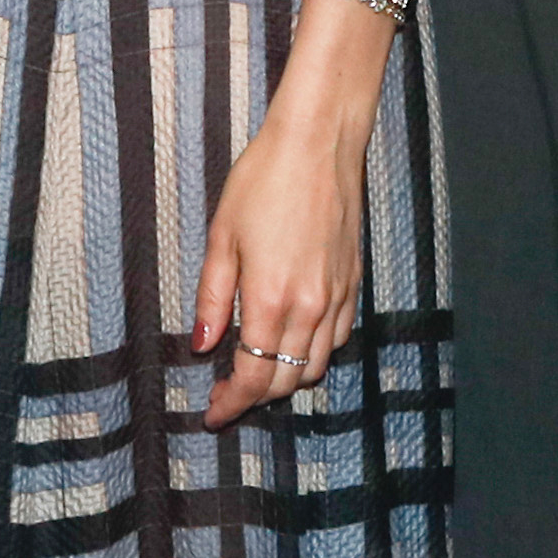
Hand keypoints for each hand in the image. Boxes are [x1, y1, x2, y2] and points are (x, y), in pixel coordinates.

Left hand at [192, 2, 388, 431]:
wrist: (319, 143)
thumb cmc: (264, 180)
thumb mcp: (222, 237)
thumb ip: (213, 297)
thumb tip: (203, 345)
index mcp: (271, 298)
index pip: (253, 376)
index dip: (231, 403)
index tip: (213, 414)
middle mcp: (311, 307)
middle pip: (286, 380)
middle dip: (255, 396)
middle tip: (226, 394)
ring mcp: (338, 297)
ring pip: (315, 365)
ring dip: (285, 379)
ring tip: (256, 371)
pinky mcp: (354, 283)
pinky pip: (337, 339)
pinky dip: (313, 354)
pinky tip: (292, 341)